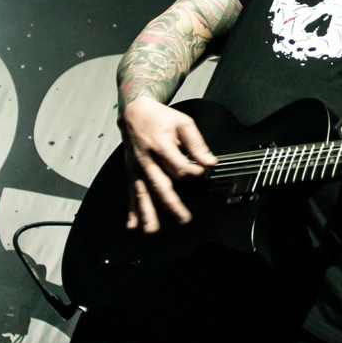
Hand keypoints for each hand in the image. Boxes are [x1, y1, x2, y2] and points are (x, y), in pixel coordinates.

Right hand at [119, 97, 216, 233]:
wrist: (133, 112)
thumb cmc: (160, 118)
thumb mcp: (183, 122)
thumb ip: (197, 143)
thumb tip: (210, 162)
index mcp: (161, 145)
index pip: (178, 165)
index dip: (192, 172)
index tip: (201, 172)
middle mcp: (147, 160)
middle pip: (160, 184)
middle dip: (171, 203)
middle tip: (183, 219)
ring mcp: (136, 168)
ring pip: (142, 193)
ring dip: (147, 213)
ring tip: (152, 230)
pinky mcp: (131, 173)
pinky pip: (131, 193)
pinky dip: (131, 211)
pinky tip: (132, 226)